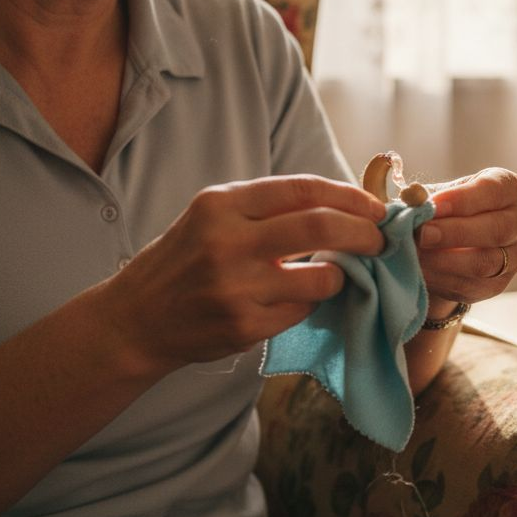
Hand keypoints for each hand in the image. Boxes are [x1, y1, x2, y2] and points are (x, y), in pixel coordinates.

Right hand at [101, 175, 385, 372]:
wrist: (136, 318)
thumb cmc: (186, 260)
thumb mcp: (214, 217)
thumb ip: (269, 209)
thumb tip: (345, 205)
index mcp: (222, 204)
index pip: (305, 189)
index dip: (351, 197)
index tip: (376, 208)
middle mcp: (227, 242)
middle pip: (321, 226)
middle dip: (365, 233)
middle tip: (380, 241)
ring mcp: (235, 288)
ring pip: (322, 277)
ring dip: (342, 275)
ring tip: (339, 274)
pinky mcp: (243, 327)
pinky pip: (302, 312)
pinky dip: (312, 304)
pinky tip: (300, 300)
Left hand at [417, 168, 516, 305]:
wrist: (451, 243)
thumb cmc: (446, 209)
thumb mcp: (439, 195)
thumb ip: (427, 199)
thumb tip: (411, 205)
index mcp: (509, 188)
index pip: (493, 191)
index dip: (462, 199)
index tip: (432, 205)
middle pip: (496, 229)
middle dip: (455, 233)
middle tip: (422, 233)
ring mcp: (515, 256)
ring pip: (485, 262)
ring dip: (446, 260)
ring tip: (416, 254)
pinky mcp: (499, 284)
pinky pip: (472, 285)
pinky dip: (443, 279)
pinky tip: (422, 272)